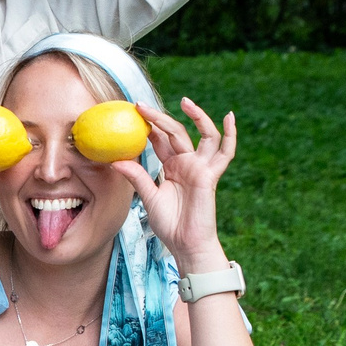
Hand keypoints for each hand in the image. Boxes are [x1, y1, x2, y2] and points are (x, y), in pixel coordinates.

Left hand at [115, 98, 238, 268]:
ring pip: (203, 134)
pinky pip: (225, 152)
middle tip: (141, 105)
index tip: (133, 112)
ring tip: (184, 101)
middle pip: (175, 132)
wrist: (186, 244)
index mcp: (171, 167)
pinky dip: (230, 134)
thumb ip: (136, 177)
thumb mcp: (149, 197)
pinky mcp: (211, 174)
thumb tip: (115, 160)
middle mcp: (187, 162)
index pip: (160, 140)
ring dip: (197, 116)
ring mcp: (201, 167)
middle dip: (160, 118)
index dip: (149, 126)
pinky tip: (230, 117)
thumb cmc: (169, 224)